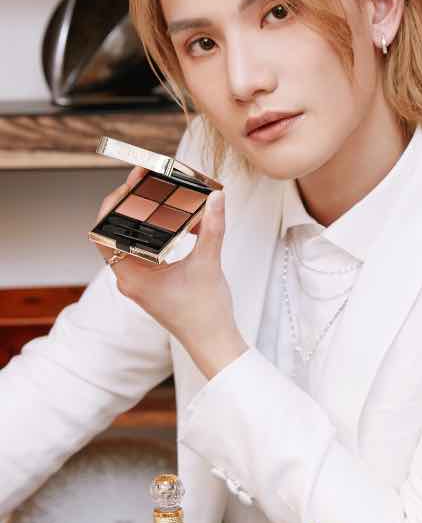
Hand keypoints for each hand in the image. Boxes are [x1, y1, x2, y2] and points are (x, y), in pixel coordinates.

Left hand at [94, 168, 246, 378]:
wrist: (214, 342)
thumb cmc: (206, 313)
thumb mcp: (209, 265)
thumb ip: (212, 228)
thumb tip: (216, 197)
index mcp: (132, 276)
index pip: (104, 231)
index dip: (114, 202)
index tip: (132, 181)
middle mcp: (128, 278)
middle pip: (115, 231)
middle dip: (130, 203)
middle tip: (147, 179)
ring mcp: (138, 281)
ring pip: (130, 239)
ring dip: (142, 216)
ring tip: (159, 194)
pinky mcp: (150, 282)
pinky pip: (144, 250)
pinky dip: (154, 232)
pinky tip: (175, 220)